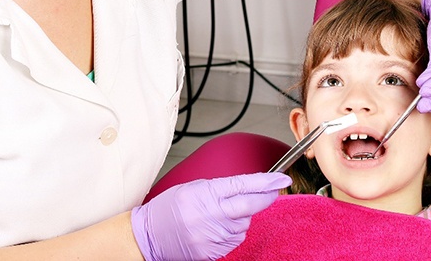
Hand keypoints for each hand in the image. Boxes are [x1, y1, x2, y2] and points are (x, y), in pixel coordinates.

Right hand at [131, 172, 290, 260]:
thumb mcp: (193, 187)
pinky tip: (220, 226)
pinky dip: (234, 231)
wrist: (150, 237)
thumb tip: (247, 189)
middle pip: (250, 206)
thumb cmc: (169, 209)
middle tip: (275, 189)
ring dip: (243, 216)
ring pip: (244, 224)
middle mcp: (211, 216)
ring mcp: (213, 237)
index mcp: (205, 194)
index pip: (243, 185)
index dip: (265, 181)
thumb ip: (220, 188)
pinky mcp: (213, 253)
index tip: (281, 178)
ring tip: (223, 211)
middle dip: (267, 196)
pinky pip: (235, 239)